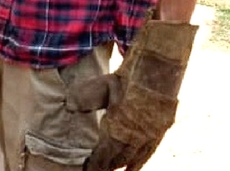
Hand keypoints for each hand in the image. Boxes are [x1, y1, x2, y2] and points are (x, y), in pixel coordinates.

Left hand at [66, 17, 196, 170]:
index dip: (95, 164)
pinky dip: (140, 160)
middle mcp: (136, 136)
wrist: (157, 69)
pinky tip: (136, 166)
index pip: (104, 153)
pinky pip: (149, 151)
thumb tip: (67, 107)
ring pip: (135, 157)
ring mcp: (151, 134)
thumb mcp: (100, 85)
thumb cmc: (126, 77)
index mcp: (120, 127)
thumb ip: (83, 98)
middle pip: (119, 158)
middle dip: (107, 166)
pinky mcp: (161, 130)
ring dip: (123, 165)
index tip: (86, 169)